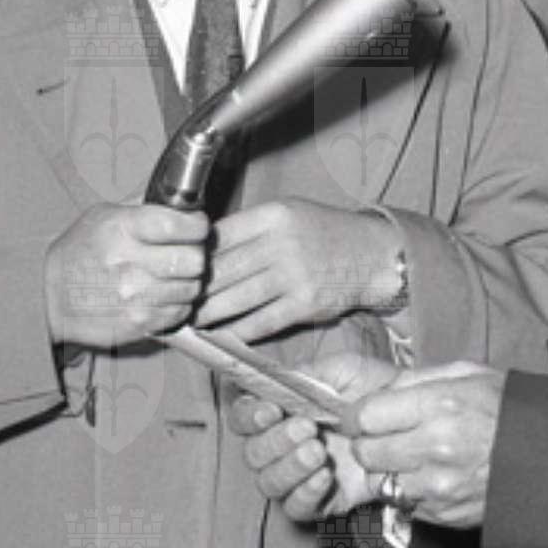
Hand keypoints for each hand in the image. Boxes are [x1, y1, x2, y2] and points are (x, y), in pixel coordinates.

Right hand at [44, 202, 208, 349]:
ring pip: (192, 288)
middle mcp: (129, 263)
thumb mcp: (103, 216)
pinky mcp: (137, 323)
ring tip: (169, 276)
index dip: (197, 225)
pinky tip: (159, 296)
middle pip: (194, 259)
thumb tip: (184, 206)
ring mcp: (134, 297)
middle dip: (194, 255)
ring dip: (187, 282)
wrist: (47, 296)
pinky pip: (180, 312)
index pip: (181, 225)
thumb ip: (144, 210)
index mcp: (121, 229)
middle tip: (184, 254)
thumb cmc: (78, 253)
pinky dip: (176, 304)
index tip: (196, 227)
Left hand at [195, 200, 400, 344]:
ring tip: (194, 319)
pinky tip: (224, 334)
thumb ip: (251, 227)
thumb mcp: (288, 213)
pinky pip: (262, 322)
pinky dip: (239, 331)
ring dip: (210, 314)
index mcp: (273, 216)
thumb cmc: (324, 233)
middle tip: (177, 300)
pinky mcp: (305, 304)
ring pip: (237, 299)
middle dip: (196, 289)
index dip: (195, 256)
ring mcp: (294, 275)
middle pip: (223, 271)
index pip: (220, 237)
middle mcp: (282, 243)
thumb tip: (204, 248)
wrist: (371, 254)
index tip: (180, 269)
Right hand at [230, 352, 400, 520]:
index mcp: (280, 411)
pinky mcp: (318, 501)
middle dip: (275, 442)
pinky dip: (305, 493)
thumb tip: (276, 382)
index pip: (243, 417)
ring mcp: (298, 476)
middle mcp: (281, 446)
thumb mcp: (344, 370)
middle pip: (253, 454)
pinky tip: (324, 477)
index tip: (270, 410)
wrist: (408, 419)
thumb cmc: (372, 389)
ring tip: (318, 452)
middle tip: (307, 429)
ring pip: (269, 483)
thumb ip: (307, 374)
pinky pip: (295, 507)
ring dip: (289, 468)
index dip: (249, 416)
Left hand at [348, 364, 504, 528]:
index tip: (364, 417)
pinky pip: (406, 503)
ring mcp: (438, 486)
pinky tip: (432, 477)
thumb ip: (419, 378)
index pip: (366, 415)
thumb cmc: (506, 409)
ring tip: (411, 459)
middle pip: (366, 452)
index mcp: (439, 405)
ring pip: (381, 482)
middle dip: (368, 444)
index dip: (359, 416)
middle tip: (385, 438)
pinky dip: (410, 492)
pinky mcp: (444, 513)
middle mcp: (434, 447)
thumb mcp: (468, 374)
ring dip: (387, 471)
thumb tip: (379, 389)